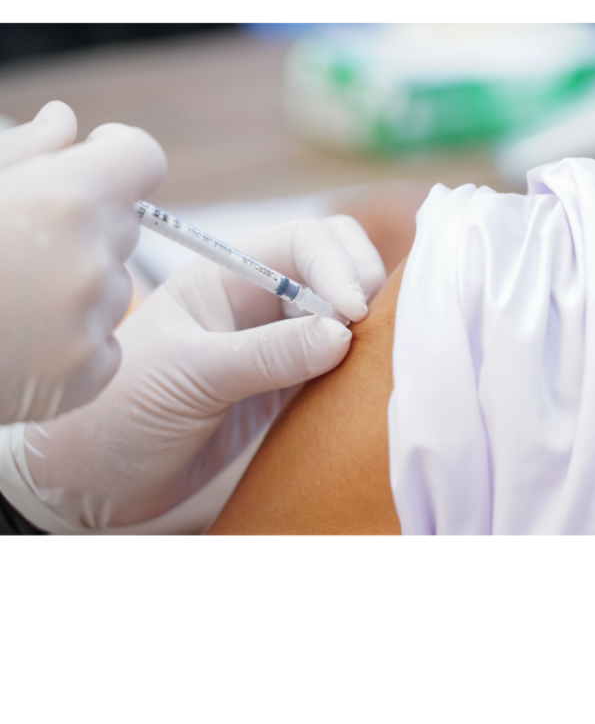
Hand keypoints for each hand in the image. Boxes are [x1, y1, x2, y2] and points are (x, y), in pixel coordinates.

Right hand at [0, 103, 166, 423]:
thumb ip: (24, 147)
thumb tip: (65, 122)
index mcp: (67, 198)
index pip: (143, 158)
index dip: (119, 153)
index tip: (93, 158)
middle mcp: (92, 260)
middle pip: (124, 225)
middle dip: (87, 222)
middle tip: (20, 239)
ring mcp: (89, 325)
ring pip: (114, 286)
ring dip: (79, 283)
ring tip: (9, 293)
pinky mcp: (82, 377)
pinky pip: (104, 343)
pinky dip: (72, 340)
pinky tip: (17, 336)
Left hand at [24, 215, 386, 527]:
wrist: (92, 482)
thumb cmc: (120, 415)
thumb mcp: (189, 377)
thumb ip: (266, 354)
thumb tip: (342, 334)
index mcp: (224, 276)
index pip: (302, 241)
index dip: (336, 265)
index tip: (353, 312)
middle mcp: (255, 301)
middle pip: (333, 265)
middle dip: (360, 284)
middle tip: (368, 330)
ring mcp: (274, 344)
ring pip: (341, 314)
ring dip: (367, 327)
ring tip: (372, 358)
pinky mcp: (285, 388)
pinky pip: (336, 363)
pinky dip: (359, 365)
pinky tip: (362, 382)